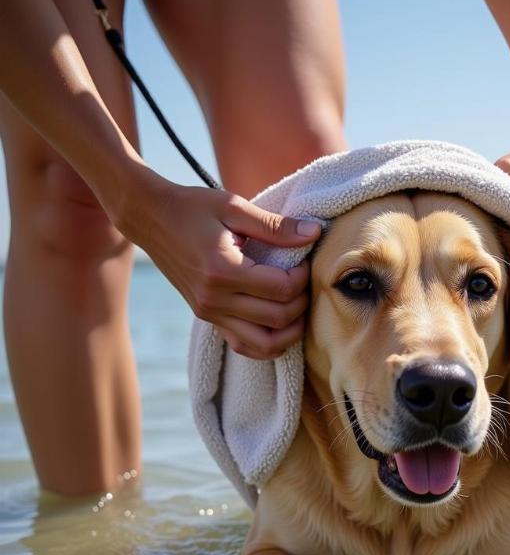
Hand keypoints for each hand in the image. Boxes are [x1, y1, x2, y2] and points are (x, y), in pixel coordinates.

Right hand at [110, 169, 318, 358]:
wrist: (150, 219)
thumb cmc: (193, 208)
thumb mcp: (234, 208)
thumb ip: (276, 226)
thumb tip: (315, 233)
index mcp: (222, 271)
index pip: (281, 289)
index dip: (303, 277)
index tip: (303, 260)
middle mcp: (215, 300)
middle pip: (278, 318)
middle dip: (301, 301)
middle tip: (303, 280)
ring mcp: (210, 314)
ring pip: (265, 344)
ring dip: (291, 330)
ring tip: (297, 306)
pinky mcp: (208, 319)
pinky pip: (245, 346)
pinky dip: (269, 344)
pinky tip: (281, 325)